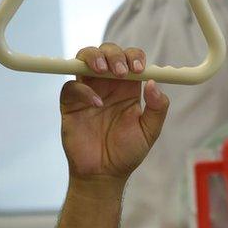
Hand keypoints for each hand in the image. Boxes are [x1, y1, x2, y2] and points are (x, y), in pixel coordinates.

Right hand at [59, 43, 169, 184]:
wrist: (104, 174)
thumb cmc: (127, 153)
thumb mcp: (149, 132)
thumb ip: (157, 108)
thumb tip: (153, 83)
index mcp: (128, 88)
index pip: (130, 59)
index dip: (134, 57)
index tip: (139, 69)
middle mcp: (107, 85)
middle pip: (107, 52)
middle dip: (114, 54)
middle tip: (120, 71)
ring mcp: (88, 92)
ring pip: (84, 59)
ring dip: (93, 57)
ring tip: (103, 69)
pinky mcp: (71, 105)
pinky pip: (71, 86)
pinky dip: (82, 89)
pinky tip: (95, 104)